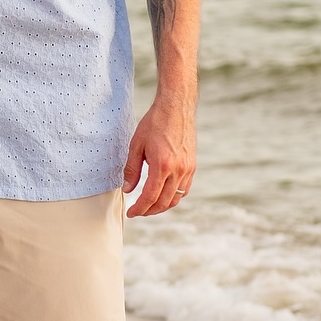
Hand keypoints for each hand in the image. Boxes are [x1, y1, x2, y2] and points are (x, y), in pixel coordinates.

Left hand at [122, 93, 195, 216]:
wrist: (176, 107)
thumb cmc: (154, 123)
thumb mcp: (136, 145)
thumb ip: (132, 170)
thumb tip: (128, 190)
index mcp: (162, 165)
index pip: (150, 197)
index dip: (139, 208)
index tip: (131, 213)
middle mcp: (178, 170)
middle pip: (164, 202)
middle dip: (149, 211)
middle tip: (138, 211)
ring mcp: (188, 168)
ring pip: (176, 198)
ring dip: (162, 206)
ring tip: (149, 206)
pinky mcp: (192, 165)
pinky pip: (184, 189)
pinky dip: (173, 196)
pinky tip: (163, 195)